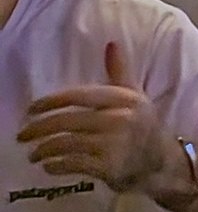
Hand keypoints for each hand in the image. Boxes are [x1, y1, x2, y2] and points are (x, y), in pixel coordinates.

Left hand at [19, 43, 179, 202]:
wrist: (162, 161)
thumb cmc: (144, 126)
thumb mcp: (135, 96)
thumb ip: (120, 72)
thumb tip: (111, 43)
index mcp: (124, 99)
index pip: (80, 96)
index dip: (52, 101)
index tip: (31, 109)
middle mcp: (119, 119)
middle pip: (67, 121)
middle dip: (39, 128)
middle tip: (22, 135)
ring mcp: (114, 144)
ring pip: (67, 144)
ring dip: (43, 150)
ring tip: (33, 154)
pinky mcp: (109, 167)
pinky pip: (73, 164)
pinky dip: (56, 166)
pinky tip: (48, 166)